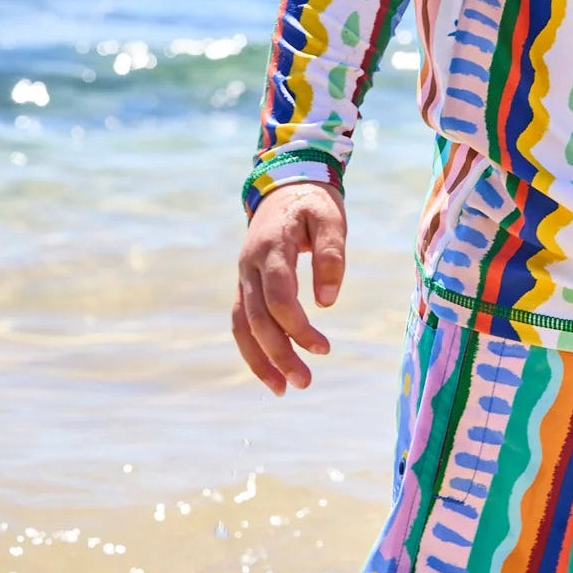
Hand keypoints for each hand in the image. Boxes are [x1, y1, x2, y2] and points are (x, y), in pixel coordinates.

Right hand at [233, 181, 346, 395]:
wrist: (285, 183)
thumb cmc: (314, 202)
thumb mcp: (330, 217)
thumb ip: (331, 256)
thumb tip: (327, 302)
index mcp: (270, 247)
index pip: (278, 297)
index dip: (298, 326)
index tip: (324, 348)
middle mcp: (249, 264)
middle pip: (258, 318)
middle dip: (280, 353)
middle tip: (305, 381)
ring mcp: (243, 275)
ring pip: (242, 325)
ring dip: (260, 360)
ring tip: (283, 389)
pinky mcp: (246, 284)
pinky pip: (241, 321)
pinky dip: (252, 349)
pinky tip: (270, 372)